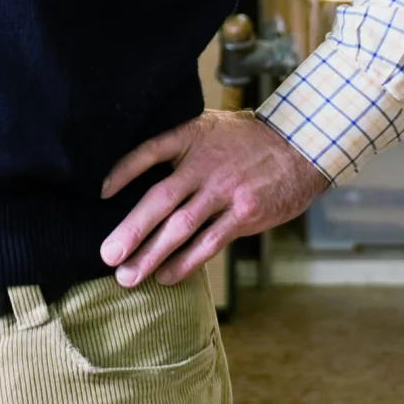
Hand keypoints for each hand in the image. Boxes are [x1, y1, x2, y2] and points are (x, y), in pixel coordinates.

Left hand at [99, 111, 329, 287]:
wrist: (302, 147)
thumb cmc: (250, 140)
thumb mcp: (212, 127)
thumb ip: (182, 145)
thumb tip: (143, 173)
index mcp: (192, 137)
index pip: (150, 151)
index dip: (123, 171)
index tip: (101, 192)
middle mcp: (205, 164)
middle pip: (160, 200)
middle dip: (131, 231)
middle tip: (107, 255)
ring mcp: (225, 191)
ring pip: (181, 227)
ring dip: (152, 255)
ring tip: (127, 276)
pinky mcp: (244, 214)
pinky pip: (209, 243)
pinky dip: (186, 262)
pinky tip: (166, 276)